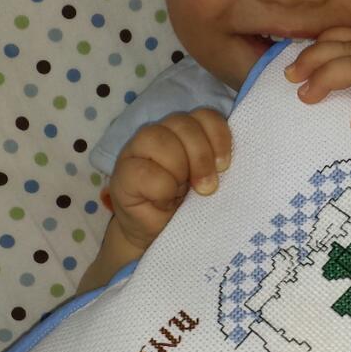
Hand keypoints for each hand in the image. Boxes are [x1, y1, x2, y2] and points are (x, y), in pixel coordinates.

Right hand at [107, 109, 231, 251]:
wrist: (156, 236)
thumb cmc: (185, 208)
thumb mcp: (207, 183)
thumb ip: (216, 164)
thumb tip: (228, 162)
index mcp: (184, 133)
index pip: (204, 115)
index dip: (218, 137)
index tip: (224, 166)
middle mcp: (160, 134)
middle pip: (184, 124)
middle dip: (201, 157)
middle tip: (206, 188)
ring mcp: (137, 150)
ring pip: (161, 139)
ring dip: (179, 170)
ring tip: (180, 193)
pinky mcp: (123, 173)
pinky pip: (146, 171)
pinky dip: (161, 190)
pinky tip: (162, 202)